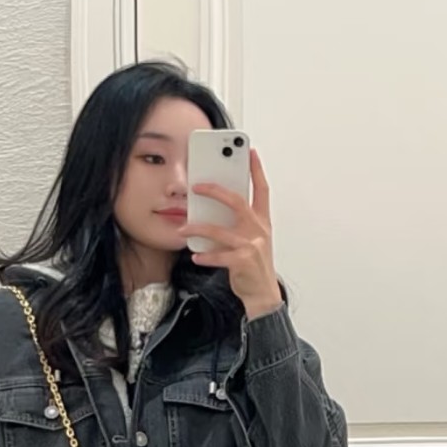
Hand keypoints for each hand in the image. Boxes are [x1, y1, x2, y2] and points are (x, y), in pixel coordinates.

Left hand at [182, 146, 282, 317]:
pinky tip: (195, 256)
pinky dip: (205, 256)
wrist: (262, 294)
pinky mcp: (243, 262)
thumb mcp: (251, 240)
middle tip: (197, 186)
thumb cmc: (253, 266)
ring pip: (220, 230)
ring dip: (198, 228)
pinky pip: (218, 255)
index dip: (256, 170)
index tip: (250, 152)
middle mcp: (258, 230)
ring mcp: (251, 245)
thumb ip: (238, 224)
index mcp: (262, 221)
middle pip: (237, 201)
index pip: (262, 189)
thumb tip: (214, 210)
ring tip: (183, 229)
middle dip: (216, 191)